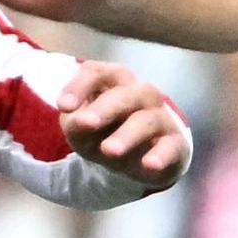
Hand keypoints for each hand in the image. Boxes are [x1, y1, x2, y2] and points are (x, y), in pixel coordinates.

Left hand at [53, 57, 191, 185]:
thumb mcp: (81, 128)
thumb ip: (75, 123)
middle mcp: (140, 93)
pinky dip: (161, 155)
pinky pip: (170, 146)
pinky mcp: (174, 143)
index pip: (96, 72)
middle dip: (104, 109)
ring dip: (126, 135)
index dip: (79, 86)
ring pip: (146, 121)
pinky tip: (149, 165)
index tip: (63, 107)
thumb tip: (79, 121)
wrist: (138, 157)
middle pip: (124, 95)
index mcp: (113, 80)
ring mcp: (159, 117)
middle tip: (85, 123)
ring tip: (109, 151)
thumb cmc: (104, 131)